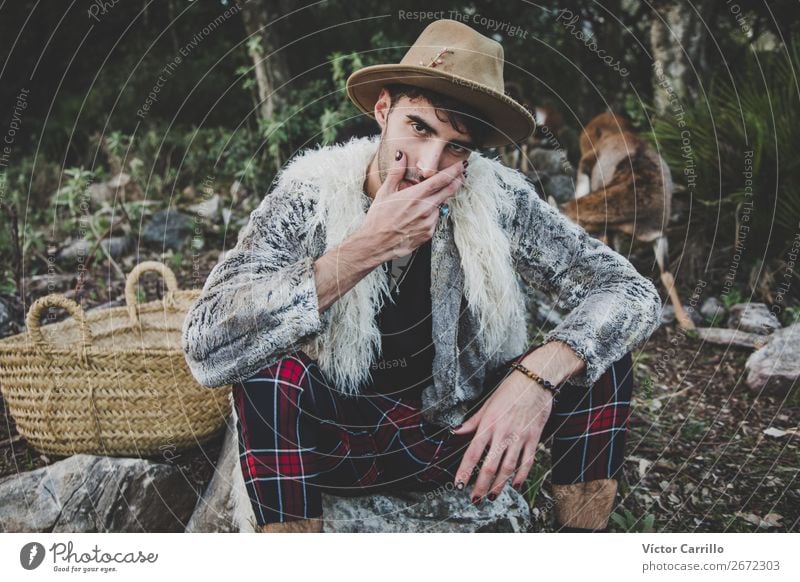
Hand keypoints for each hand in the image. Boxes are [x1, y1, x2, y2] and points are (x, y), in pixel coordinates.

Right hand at [361, 150, 465, 259]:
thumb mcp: (385, 192)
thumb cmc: (378, 219)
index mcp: (415, 196)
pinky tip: (417, 216)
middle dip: (457, 181)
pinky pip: (435, 219)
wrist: (376, 243)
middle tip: (461, 175)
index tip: (461, 165)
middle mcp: (425, 209)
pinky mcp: (429, 233)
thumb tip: (401, 156)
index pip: (441, 180)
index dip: (454, 171)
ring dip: (437, 200)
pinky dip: (431, 214)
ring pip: (440, 206)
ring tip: (420, 203)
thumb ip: (396, 172)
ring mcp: (429, 222)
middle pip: (449, 191)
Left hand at [450, 369, 553, 503]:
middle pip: (490, 466)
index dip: (464, 471)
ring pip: (508, 468)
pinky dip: (521, 476)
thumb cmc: (509, 390)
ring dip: (499, 485)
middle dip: (481, 486)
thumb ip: (472, 422)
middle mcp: (503, 433)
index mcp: (488, 425)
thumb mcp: (487, 404)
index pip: (472, 453)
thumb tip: (456, 431)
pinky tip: (515, 485)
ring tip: (492, 496)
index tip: (458, 485)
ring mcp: (519, 437)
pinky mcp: (534, 438)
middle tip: (475, 499)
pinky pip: (527, 462)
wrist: (535, 380)